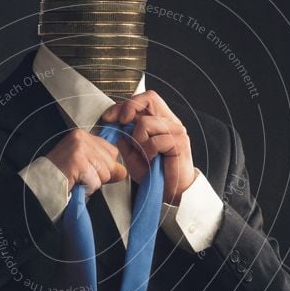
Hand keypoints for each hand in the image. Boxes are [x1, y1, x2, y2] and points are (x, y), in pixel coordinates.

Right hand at [45, 128, 126, 194]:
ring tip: (78, 179)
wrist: (42, 182)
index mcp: (84, 135)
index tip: (88, 170)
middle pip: (111, 163)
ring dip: (92, 183)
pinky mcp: (77, 161)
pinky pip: (95, 181)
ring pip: (105, 173)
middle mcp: (82, 138)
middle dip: (99, 175)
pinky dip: (87, 188)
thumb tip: (122, 172)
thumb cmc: (62, 174)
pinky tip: (76, 183)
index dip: (104, 166)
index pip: (112, 151)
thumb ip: (105, 165)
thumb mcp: (85, 164)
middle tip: (81, 175)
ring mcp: (79, 148)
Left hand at [101, 90, 196, 204]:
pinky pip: (155, 141)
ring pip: (146, 122)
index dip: (124, 105)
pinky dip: (148, 152)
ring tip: (144, 153)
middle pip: (149, 98)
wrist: (170, 192)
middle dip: (129, 108)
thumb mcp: (132, 154)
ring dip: (138, 140)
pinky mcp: (180, 142)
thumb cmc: (154, 174)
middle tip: (121, 123)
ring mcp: (176, 130)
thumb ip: (125, 138)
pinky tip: (152, 159)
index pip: (142, 101)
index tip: (109, 117)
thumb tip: (115, 126)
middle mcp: (169, 122)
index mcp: (159, 121)